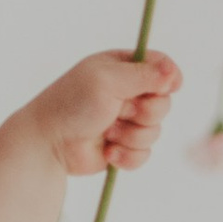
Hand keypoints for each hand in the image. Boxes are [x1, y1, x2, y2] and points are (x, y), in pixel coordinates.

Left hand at [24, 50, 182, 179]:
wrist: (48, 143)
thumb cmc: (72, 104)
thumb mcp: (108, 80)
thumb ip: (144, 75)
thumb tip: (174, 74)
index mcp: (122, 67)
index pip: (161, 66)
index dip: (169, 77)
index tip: (170, 87)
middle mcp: (127, 92)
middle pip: (164, 102)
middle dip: (145, 112)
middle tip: (119, 110)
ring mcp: (125, 121)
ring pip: (156, 131)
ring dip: (131, 135)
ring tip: (106, 132)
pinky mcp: (123, 147)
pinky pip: (145, 154)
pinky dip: (127, 156)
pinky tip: (107, 152)